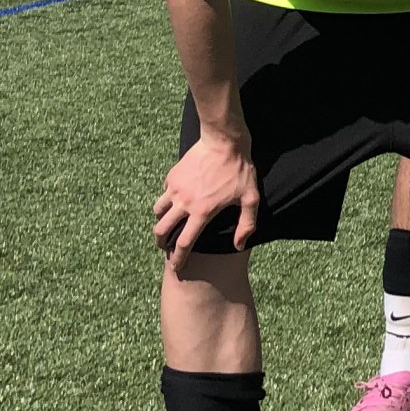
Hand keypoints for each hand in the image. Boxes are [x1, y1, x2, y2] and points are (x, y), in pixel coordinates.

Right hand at [155, 129, 257, 261]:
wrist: (224, 142)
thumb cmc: (240, 170)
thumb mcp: (251, 198)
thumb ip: (246, 224)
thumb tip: (239, 246)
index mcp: (203, 212)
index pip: (184, 243)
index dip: (178, 259)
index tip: (176, 268)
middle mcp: (185, 203)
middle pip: (162, 230)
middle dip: (161, 242)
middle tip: (164, 246)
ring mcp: (176, 188)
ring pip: (158, 211)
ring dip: (161, 220)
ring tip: (167, 223)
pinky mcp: (172, 176)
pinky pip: (164, 193)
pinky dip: (167, 199)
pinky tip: (176, 199)